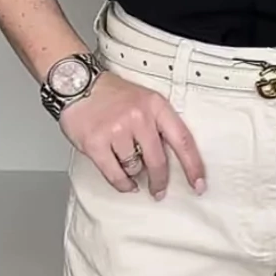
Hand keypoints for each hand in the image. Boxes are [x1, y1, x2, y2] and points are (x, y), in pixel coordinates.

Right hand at [60, 72, 205, 199]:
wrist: (76, 84)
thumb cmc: (112, 95)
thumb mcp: (145, 100)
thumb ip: (159, 125)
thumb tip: (173, 160)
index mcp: (156, 106)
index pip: (182, 140)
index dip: (193, 166)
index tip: (198, 184)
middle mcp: (138, 117)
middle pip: (158, 161)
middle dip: (160, 181)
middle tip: (159, 191)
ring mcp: (116, 130)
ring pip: (135, 168)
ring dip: (133, 172)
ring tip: (125, 161)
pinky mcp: (96, 143)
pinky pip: (115, 175)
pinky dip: (122, 184)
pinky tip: (126, 184)